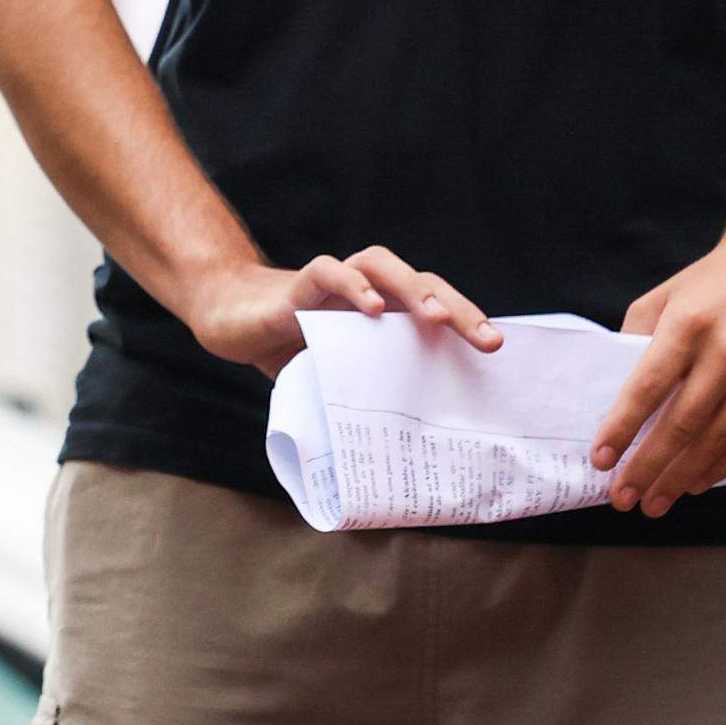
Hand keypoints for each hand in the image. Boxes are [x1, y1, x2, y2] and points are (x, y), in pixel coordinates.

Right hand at [181, 245, 504, 374]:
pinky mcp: (297, 285)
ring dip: (413, 287)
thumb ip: (365, 397)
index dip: (465, 322)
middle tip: (486, 341)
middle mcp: (363, 290)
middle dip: (456, 307)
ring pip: (380, 264)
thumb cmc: (287, 350)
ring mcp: (331, 283)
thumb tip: (405, 460)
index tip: (496, 352)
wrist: (228, 318)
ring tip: (435, 318)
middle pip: (420, 281)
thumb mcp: (336, 378)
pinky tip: (373, 307)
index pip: (431, 306)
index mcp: (380, 314)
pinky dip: (353, 285)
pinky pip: (327, 271)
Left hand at [593, 218, 725, 516]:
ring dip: (683, 477)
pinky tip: (696, 482)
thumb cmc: (712, 282)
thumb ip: (636, 340)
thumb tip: (614, 393)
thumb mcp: (663, 297)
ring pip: (718, 441)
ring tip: (654, 501)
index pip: (647, 388)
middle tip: (623, 498)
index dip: (622, 428)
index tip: (600, 460)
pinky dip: (722, 467)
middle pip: (682, 424)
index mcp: (689, 325)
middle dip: (649, 467)